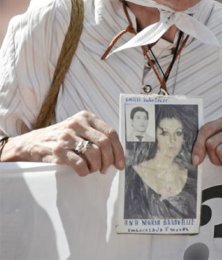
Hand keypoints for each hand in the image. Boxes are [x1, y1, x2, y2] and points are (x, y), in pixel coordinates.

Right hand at [3, 111, 123, 175]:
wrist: (33, 143)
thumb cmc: (62, 138)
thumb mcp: (79, 129)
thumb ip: (96, 135)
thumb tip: (117, 153)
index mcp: (86, 117)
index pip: (110, 133)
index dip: (118, 150)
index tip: (120, 164)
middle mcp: (77, 124)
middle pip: (104, 143)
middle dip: (109, 160)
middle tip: (105, 169)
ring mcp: (67, 136)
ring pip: (94, 154)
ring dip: (97, 166)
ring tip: (93, 170)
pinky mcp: (58, 150)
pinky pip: (80, 164)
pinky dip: (85, 171)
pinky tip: (83, 172)